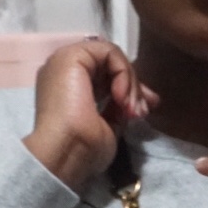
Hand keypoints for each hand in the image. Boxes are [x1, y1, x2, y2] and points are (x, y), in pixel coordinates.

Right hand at [22, 37, 159, 191]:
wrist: (64, 154)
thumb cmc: (81, 150)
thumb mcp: (106, 127)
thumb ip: (117, 108)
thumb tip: (139, 101)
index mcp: (66, 87)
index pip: (103, 76)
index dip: (128, 89)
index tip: (143, 110)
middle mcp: (63, 70)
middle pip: (108, 65)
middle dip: (134, 85)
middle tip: (143, 110)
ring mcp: (66, 60)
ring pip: (111, 57)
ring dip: (129, 82)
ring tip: (132, 109)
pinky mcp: (72, 56)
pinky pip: (109, 52)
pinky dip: (123, 72)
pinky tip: (120, 96)